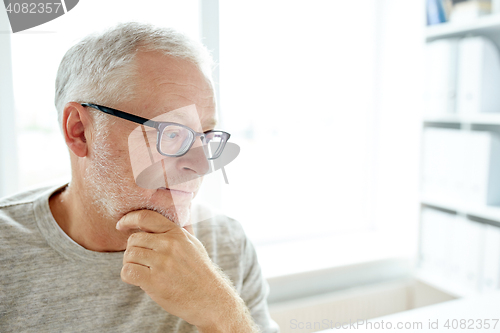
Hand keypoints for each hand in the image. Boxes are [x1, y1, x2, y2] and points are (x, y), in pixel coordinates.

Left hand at [116, 210, 257, 331]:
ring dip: (131, 264)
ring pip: (129, 256)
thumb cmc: (199, 272)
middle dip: (133, 250)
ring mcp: (162, 262)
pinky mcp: (154, 281)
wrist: (210, 298)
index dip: (129, 219)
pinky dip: (128, 275)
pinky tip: (138, 280)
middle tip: (141, 261)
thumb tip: (171, 213)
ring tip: (143, 271)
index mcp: (177, 233)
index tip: (121, 225)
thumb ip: (178, 231)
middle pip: (133, 240)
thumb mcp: (193, 244)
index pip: (146, 217)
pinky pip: (127, 271)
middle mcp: (170, 245)